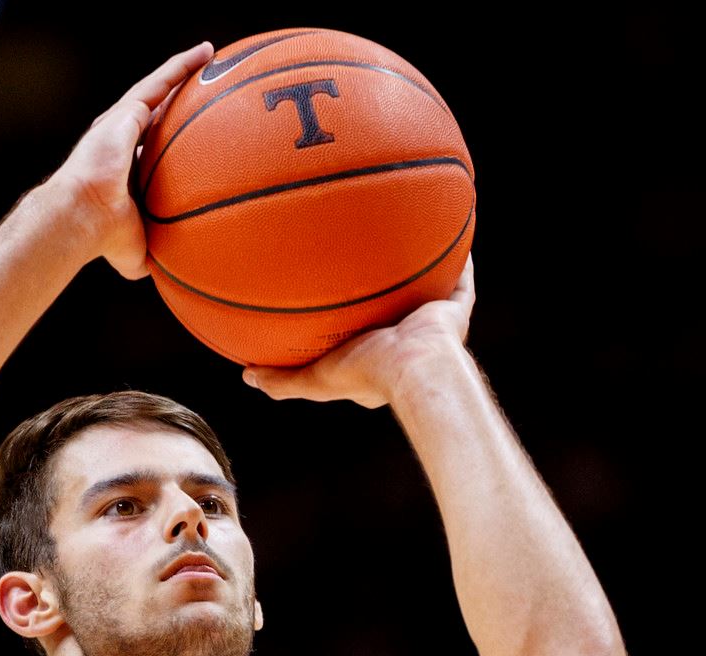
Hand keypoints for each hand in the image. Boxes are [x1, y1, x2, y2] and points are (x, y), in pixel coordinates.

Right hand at [46, 40, 213, 279]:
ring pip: (159, 89)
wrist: (84, 216)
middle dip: (179, 99)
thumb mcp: (137, 248)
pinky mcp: (125, 112)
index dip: (169, 140)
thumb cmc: (105, 237)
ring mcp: (121, 123)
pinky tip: (205, 54)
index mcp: (122, 168)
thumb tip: (174, 274)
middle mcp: (121, 140)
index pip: (151, 147)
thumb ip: (154, 253)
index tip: (190, 139)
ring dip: (184, 72)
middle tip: (208, 88)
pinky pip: (160, 82)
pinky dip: (182, 67)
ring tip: (211, 56)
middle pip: (158, 112)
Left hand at [240, 253, 476, 408]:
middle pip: (392, 304)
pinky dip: (456, 258)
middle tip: (365, 260)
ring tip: (402, 236)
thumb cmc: (368, 375)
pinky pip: (459, 279)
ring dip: (416, 267)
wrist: (416, 369)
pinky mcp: (453, 310)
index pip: (361, 334)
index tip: (333, 296)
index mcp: (380, 357)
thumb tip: (246, 374)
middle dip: (383, 286)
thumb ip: (283, 380)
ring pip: (424, 288)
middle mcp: (407, 337)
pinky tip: (443, 225)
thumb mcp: (316, 379)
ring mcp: (431, 322)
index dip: (348, 316)